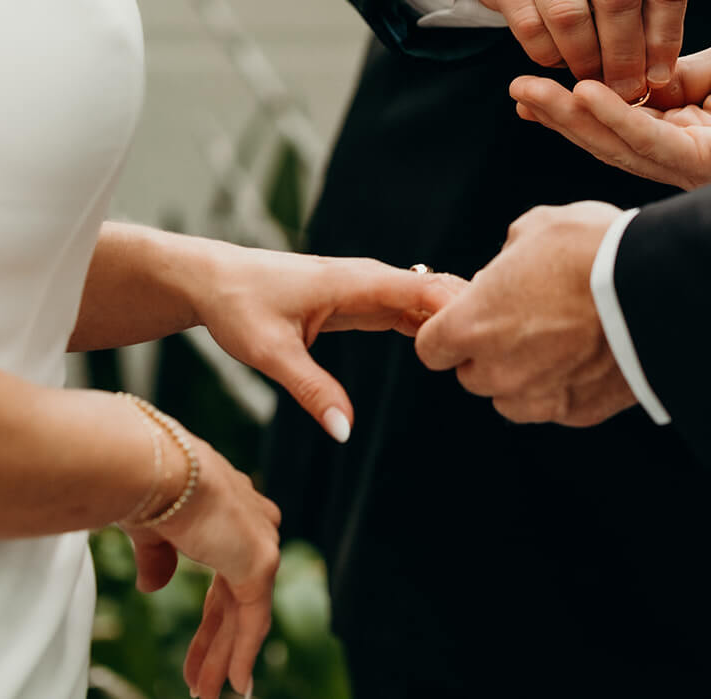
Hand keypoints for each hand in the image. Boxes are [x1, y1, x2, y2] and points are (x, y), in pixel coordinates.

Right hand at [124, 438, 281, 698]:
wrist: (150, 468)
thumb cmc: (140, 484)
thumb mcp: (149, 530)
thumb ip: (158, 558)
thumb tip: (153, 586)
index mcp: (227, 506)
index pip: (226, 568)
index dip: (214, 611)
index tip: (201, 642)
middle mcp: (252, 520)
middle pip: (234, 595)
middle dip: (216, 641)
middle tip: (202, 682)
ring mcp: (259, 539)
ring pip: (245, 612)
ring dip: (224, 656)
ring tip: (209, 695)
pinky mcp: (260, 561)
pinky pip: (254, 619)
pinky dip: (242, 653)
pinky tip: (235, 684)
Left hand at [192, 249, 463, 441]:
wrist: (209, 280)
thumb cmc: (237, 305)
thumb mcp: (271, 353)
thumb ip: (312, 390)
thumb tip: (346, 431)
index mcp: (354, 282)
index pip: (424, 289)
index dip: (459, 310)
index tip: (487, 339)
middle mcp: (365, 279)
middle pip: (432, 292)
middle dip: (465, 315)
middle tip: (502, 350)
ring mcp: (362, 288)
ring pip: (420, 301)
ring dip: (448, 321)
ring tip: (486, 350)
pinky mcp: (354, 301)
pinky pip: (402, 310)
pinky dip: (424, 324)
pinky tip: (445, 344)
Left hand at [415, 202, 635, 426]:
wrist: (657, 288)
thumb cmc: (591, 249)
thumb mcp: (536, 228)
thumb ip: (508, 256)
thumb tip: (510, 266)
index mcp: (472, 325)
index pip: (431, 348)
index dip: (448, 331)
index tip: (470, 317)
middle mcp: (497, 371)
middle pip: (472, 375)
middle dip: (489, 353)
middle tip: (525, 322)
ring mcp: (538, 396)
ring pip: (512, 399)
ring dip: (524, 377)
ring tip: (560, 342)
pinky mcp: (578, 413)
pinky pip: (556, 405)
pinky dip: (566, 387)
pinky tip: (590, 356)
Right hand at [450, 0, 689, 99]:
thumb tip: (657, 68)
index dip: (666, 39)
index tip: (659, 75)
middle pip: (617, 0)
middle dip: (624, 58)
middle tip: (625, 89)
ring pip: (569, 15)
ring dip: (583, 60)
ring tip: (590, 77)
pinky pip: (528, 23)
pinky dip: (546, 53)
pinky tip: (556, 56)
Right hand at [511, 24, 710, 189]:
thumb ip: (667, 73)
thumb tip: (623, 73)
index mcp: (682, 130)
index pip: (615, 119)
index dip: (572, 104)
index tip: (533, 82)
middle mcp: (681, 155)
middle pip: (606, 137)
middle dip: (558, 115)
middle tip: (514, 91)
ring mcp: (692, 164)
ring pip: (619, 143)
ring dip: (572, 118)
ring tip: (531, 92)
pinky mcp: (708, 164)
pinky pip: (651, 140)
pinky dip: (616, 117)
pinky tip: (584, 94)